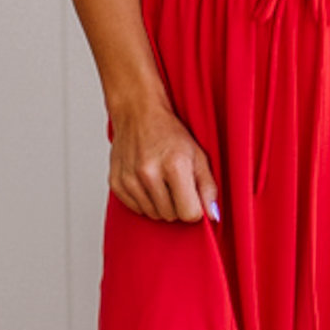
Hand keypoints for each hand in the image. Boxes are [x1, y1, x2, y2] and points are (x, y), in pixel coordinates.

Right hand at [108, 102, 221, 223]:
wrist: (137, 113)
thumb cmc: (168, 132)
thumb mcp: (198, 155)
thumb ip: (208, 187)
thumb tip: (213, 215)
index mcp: (174, 166)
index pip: (189, 213)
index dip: (195, 208)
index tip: (193, 196)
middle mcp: (149, 174)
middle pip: (171, 216)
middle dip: (178, 204)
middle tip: (176, 183)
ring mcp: (130, 179)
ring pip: (154, 215)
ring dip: (161, 204)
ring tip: (161, 181)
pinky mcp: (116, 183)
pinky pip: (136, 210)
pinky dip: (144, 202)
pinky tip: (147, 183)